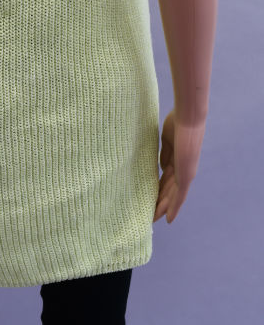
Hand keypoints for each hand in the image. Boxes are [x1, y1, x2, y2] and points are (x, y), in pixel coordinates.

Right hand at [153, 108, 205, 223]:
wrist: (188, 117)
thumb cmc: (178, 122)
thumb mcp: (167, 140)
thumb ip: (165, 154)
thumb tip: (160, 168)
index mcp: (178, 159)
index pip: (166, 178)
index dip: (158, 188)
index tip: (148, 197)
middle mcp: (184, 169)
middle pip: (170, 190)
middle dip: (160, 202)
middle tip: (149, 214)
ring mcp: (186, 173)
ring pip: (173, 196)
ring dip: (163, 208)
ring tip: (153, 219)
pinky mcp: (186, 175)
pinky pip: (179, 196)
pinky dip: (174, 208)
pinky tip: (168, 219)